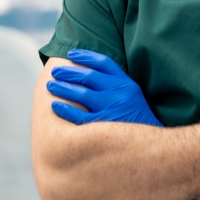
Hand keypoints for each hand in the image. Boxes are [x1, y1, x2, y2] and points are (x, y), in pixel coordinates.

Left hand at [47, 49, 162, 126]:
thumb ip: (116, 84)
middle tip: (55, 71)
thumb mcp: (133, 95)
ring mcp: (111, 109)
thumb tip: (90, 74)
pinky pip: (79, 116)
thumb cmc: (137, 119)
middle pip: (88, 76)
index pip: (103, 62)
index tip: (71, 54)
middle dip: (69, 72)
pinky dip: (65, 110)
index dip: (85, 56)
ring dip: (63, 87)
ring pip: (81, 94)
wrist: (149, 145)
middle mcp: (119, 93)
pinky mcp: (103, 126)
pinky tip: (55, 106)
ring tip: (51, 85)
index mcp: (127, 83)